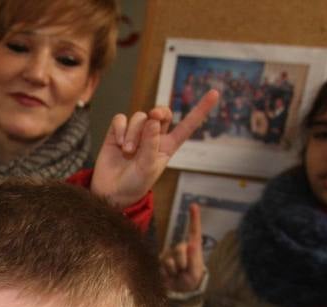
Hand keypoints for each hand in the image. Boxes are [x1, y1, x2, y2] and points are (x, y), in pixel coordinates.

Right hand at [90, 90, 219, 209]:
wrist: (111, 193)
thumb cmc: (135, 184)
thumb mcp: (148, 168)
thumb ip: (152, 144)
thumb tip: (152, 120)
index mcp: (167, 145)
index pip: (187, 125)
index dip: (201, 109)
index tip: (215, 93)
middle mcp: (153, 136)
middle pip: (161, 112)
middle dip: (159, 111)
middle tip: (154, 117)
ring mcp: (135, 134)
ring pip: (139, 117)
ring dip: (134, 132)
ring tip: (128, 151)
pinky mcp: (117, 133)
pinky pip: (121, 119)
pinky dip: (120, 129)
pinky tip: (118, 143)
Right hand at [160, 201, 205, 292]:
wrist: (179, 292)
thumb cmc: (191, 280)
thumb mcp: (195, 273)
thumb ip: (193, 259)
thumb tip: (190, 244)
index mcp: (193, 248)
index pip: (194, 231)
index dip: (194, 218)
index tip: (193, 205)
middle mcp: (180, 248)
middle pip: (179, 249)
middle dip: (183, 262)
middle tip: (184, 272)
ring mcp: (169, 254)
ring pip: (170, 259)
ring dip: (175, 270)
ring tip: (178, 275)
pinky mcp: (160, 261)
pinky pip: (162, 265)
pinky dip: (167, 273)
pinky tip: (170, 276)